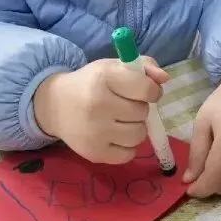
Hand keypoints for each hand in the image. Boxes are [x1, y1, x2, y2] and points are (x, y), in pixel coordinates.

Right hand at [33, 57, 168, 164]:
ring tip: (120, 121)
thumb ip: (144, 66)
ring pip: (139, 135)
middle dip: (138, 109)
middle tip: (124, 106)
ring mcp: (95, 131)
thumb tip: (165, 79)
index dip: (152, 91)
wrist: (55, 105)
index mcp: (104, 77)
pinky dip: (126, 147)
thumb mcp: (113, 67)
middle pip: (142, 112)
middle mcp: (98, 104)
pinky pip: (128, 155)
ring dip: (135, 128)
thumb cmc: (91, 83)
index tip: (146, 92)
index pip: (146, 89)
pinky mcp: (94, 153)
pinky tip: (114, 136)